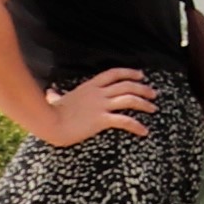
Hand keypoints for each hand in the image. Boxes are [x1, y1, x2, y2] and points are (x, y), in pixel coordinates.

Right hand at [29, 67, 158, 145]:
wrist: (49, 123)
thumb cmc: (50, 114)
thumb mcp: (56, 101)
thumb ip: (56, 96)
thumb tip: (49, 92)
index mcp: (90, 86)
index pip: (114, 73)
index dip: (129, 72)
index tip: (141, 75)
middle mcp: (98, 93)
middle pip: (127, 85)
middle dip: (143, 88)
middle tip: (153, 93)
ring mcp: (100, 105)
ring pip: (129, 99)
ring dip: (144, 103)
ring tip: (153, 108)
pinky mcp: (101, 120)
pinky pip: (124, 121)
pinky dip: (137, 125)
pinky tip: (144, 131)